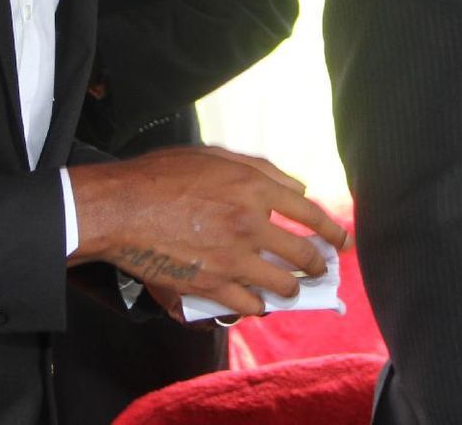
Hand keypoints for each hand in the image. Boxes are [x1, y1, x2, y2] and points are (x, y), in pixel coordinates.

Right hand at [68, 146, 348, 318]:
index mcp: (254, 188)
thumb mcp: (214, 156)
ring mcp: (232, 259)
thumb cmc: (161, 176)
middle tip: (320, 270)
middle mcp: (250, 224)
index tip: (341, 240)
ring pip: (281, 286)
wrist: (120, 209)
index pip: (310, 212)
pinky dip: (255, 305)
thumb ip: (262, 170)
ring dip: (290, 290)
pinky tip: (255, 302)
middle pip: (303, 255)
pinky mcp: (211, 286)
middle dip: (318, 266)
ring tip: (289, 290)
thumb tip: (297, 186)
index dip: (331, 229)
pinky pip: (248, 305)